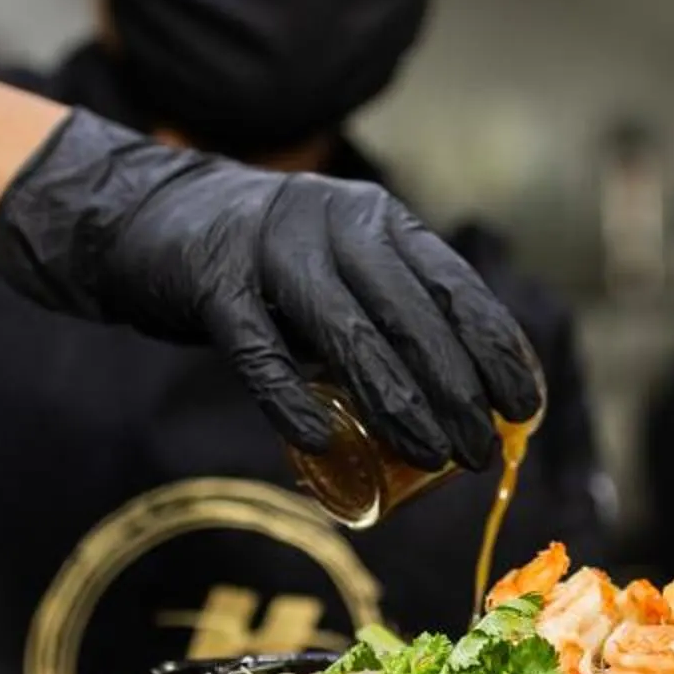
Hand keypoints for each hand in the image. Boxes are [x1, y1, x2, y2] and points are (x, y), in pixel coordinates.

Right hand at [0, 110, 541, 468]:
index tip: (523, 406)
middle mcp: (333, 224)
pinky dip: (294, 401)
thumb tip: (462, 397)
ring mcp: (270, 251)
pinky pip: (260, 353)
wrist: (150, 216)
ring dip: (398, 403)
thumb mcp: (341, 262)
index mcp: (377, 220)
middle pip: (410, 316)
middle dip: (455, 390)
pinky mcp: (212, 284)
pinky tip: (325, 443)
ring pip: (348, 336)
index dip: (494, 347)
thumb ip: (389, 308)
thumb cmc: (267, 260)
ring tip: (433, 457)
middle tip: (479, 452)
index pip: (453, 284)